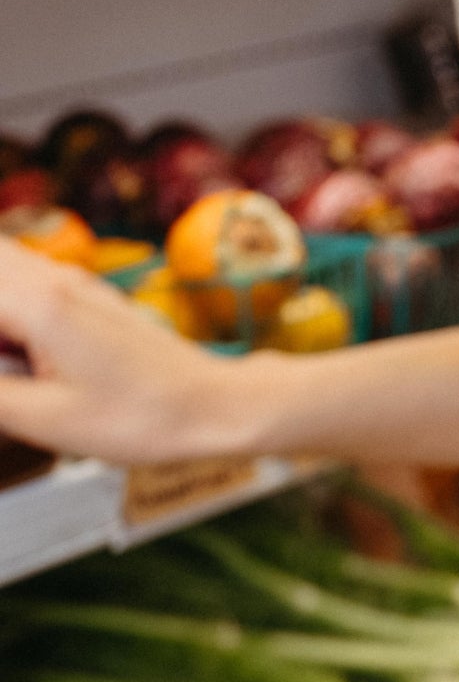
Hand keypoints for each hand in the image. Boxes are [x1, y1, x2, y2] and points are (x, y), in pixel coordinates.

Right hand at [0, 238, 247, 463]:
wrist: (213, 405)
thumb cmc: (141, 419)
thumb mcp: (47, 420)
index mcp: (41, 303)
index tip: (3, 373)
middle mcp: (55, 278)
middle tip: (9, 372)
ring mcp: (73, 282)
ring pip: (3, 261)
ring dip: (0, 306)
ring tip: (17, 367)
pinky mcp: (85, 295)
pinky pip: (24, 278)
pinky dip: (8, 304)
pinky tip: (20, 355)